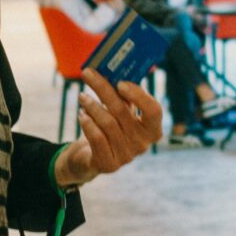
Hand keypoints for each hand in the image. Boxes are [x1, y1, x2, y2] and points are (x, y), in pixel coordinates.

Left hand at [57, 69, 161, 186]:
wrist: (94, 158)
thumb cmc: (111, 128)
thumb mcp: (122, 112)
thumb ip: (123, 96)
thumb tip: (113, 71)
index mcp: (152, 129)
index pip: (154, 111)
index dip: (138, 95)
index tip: (120, 82)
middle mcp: (143, 144)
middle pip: (123, 111)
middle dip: (103, 89)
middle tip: (88, 74)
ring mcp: (126, 156)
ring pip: (107, 123)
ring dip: (92, 105)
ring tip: (82, 96)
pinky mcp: (109, 165)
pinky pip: (97, 138)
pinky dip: (88, 123)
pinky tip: (81, 114)